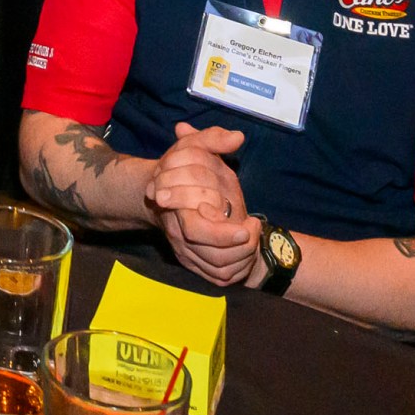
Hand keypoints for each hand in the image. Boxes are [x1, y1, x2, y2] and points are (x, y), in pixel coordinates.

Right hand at [147, 123, 255, 283]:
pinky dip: (236, 269)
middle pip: (210, 256)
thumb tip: (237, 137)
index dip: (223, 233)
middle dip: (239, 248)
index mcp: (178, 211)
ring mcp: (186, 252)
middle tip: (253, 229)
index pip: (197, 231)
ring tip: (253, 234)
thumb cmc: (182, 168)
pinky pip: (217, 277)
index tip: (248, 224)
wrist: (161, 194)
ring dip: (242, 258)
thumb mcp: (196, 147)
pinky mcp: (194, 263)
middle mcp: (179, 235)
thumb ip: (214, 139)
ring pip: (217, 269)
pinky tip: (246, 250)